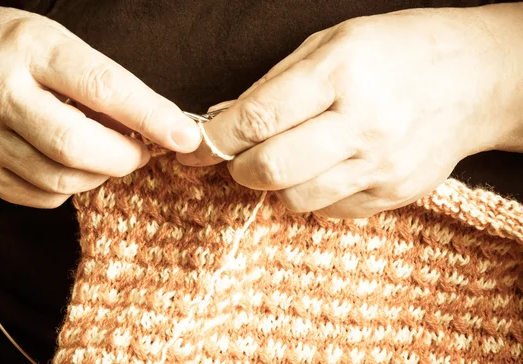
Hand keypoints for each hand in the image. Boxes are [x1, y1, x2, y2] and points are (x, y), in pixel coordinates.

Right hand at [0, 1, 200, 207]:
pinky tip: (70, 163)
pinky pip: (43, 197)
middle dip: (125, 157)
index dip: (150, 117)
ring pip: (62, 180)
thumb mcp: (59, 44)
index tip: (184, 135)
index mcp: (30, 50)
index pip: (102, 88)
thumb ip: (105, 86)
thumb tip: (156, 128)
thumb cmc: (12, 49)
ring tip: (105, 153)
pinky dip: (71, 186)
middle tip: (141, 150)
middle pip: (77, 146)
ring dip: (101, 174)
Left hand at [177, 5, 522, 217]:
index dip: (216, 138)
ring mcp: (381, 165)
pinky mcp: (394, 194)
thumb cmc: (396, 52)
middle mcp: (363, 124)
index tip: (198, 146)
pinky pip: (330, 210)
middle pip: (272, 169)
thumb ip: (273, 85)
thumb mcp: (331, 44)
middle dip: (239, 168)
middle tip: (239, 156)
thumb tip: (223, 118)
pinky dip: (313, 194)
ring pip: (296, 198)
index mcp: (341, 73)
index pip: (258, 119)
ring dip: (276, 184)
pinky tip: (325, 168)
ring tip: (288, 157)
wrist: (475, 80)